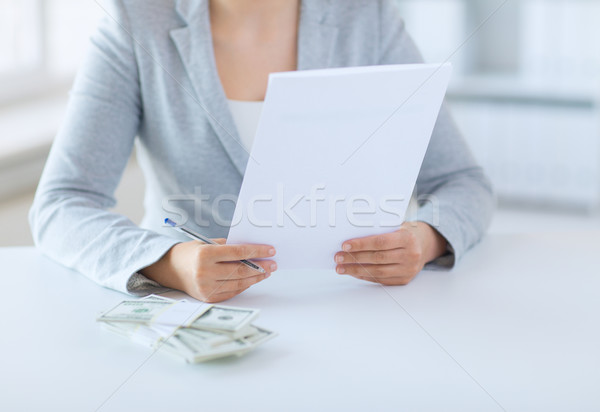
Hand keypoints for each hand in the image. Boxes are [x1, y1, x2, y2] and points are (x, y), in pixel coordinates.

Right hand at [141, 239, 276, 302]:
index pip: (238, 252)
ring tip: (266, 272)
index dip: (257, 251)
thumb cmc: (191, 252)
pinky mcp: (208, 298)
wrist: (169, 269)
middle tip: (273, 264)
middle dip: (260, 267)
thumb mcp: (207, 243)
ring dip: (255, 278)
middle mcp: (205, 272)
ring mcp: (206, 287)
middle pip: (240, 270)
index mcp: (205, 254)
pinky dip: (244, 286)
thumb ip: (229, 246)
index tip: (271, 250)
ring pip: (238, 284)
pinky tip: (252, 280)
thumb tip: (254, 251)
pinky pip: (231, 292)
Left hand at [334, 222, 446, 285]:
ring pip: (377, 271)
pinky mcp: (404, 279)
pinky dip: (365, 276)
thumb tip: (351, 236)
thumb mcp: (396, 226)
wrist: (424, 245)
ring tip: (341, 268)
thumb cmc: (404, 232)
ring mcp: (408, 269)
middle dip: (354, 258)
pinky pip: (381, 280)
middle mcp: (410, 255)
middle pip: (377, 258)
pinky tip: (353, 272)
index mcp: (408, 238)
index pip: (380, 242)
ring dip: (356, 270)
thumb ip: (379, 230)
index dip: (361, 244)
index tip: (345, 245)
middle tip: (338, 257)